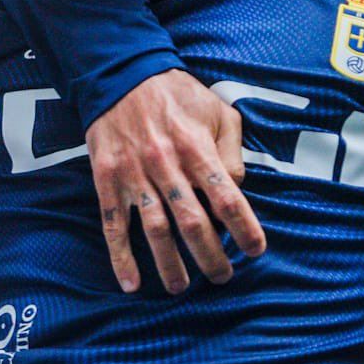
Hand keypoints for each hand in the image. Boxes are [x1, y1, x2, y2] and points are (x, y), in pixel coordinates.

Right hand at [87, 70, 261, 294]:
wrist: (121, 75)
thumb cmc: (177, 95)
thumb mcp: (218, 111)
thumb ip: (231, 150)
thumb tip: (236, 187)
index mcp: (197, 149)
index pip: (227, 198)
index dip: (245, 229)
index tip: (256, 251)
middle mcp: (167, 165)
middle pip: (194, 223)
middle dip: (211, 256)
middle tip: (223, 278)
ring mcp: (134, 175)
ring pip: (155, 230)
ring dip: (170, 265)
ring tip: (181, 288)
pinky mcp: (107, 180)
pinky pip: (114, 225)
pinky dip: (121, 258)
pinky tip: (131, 284)